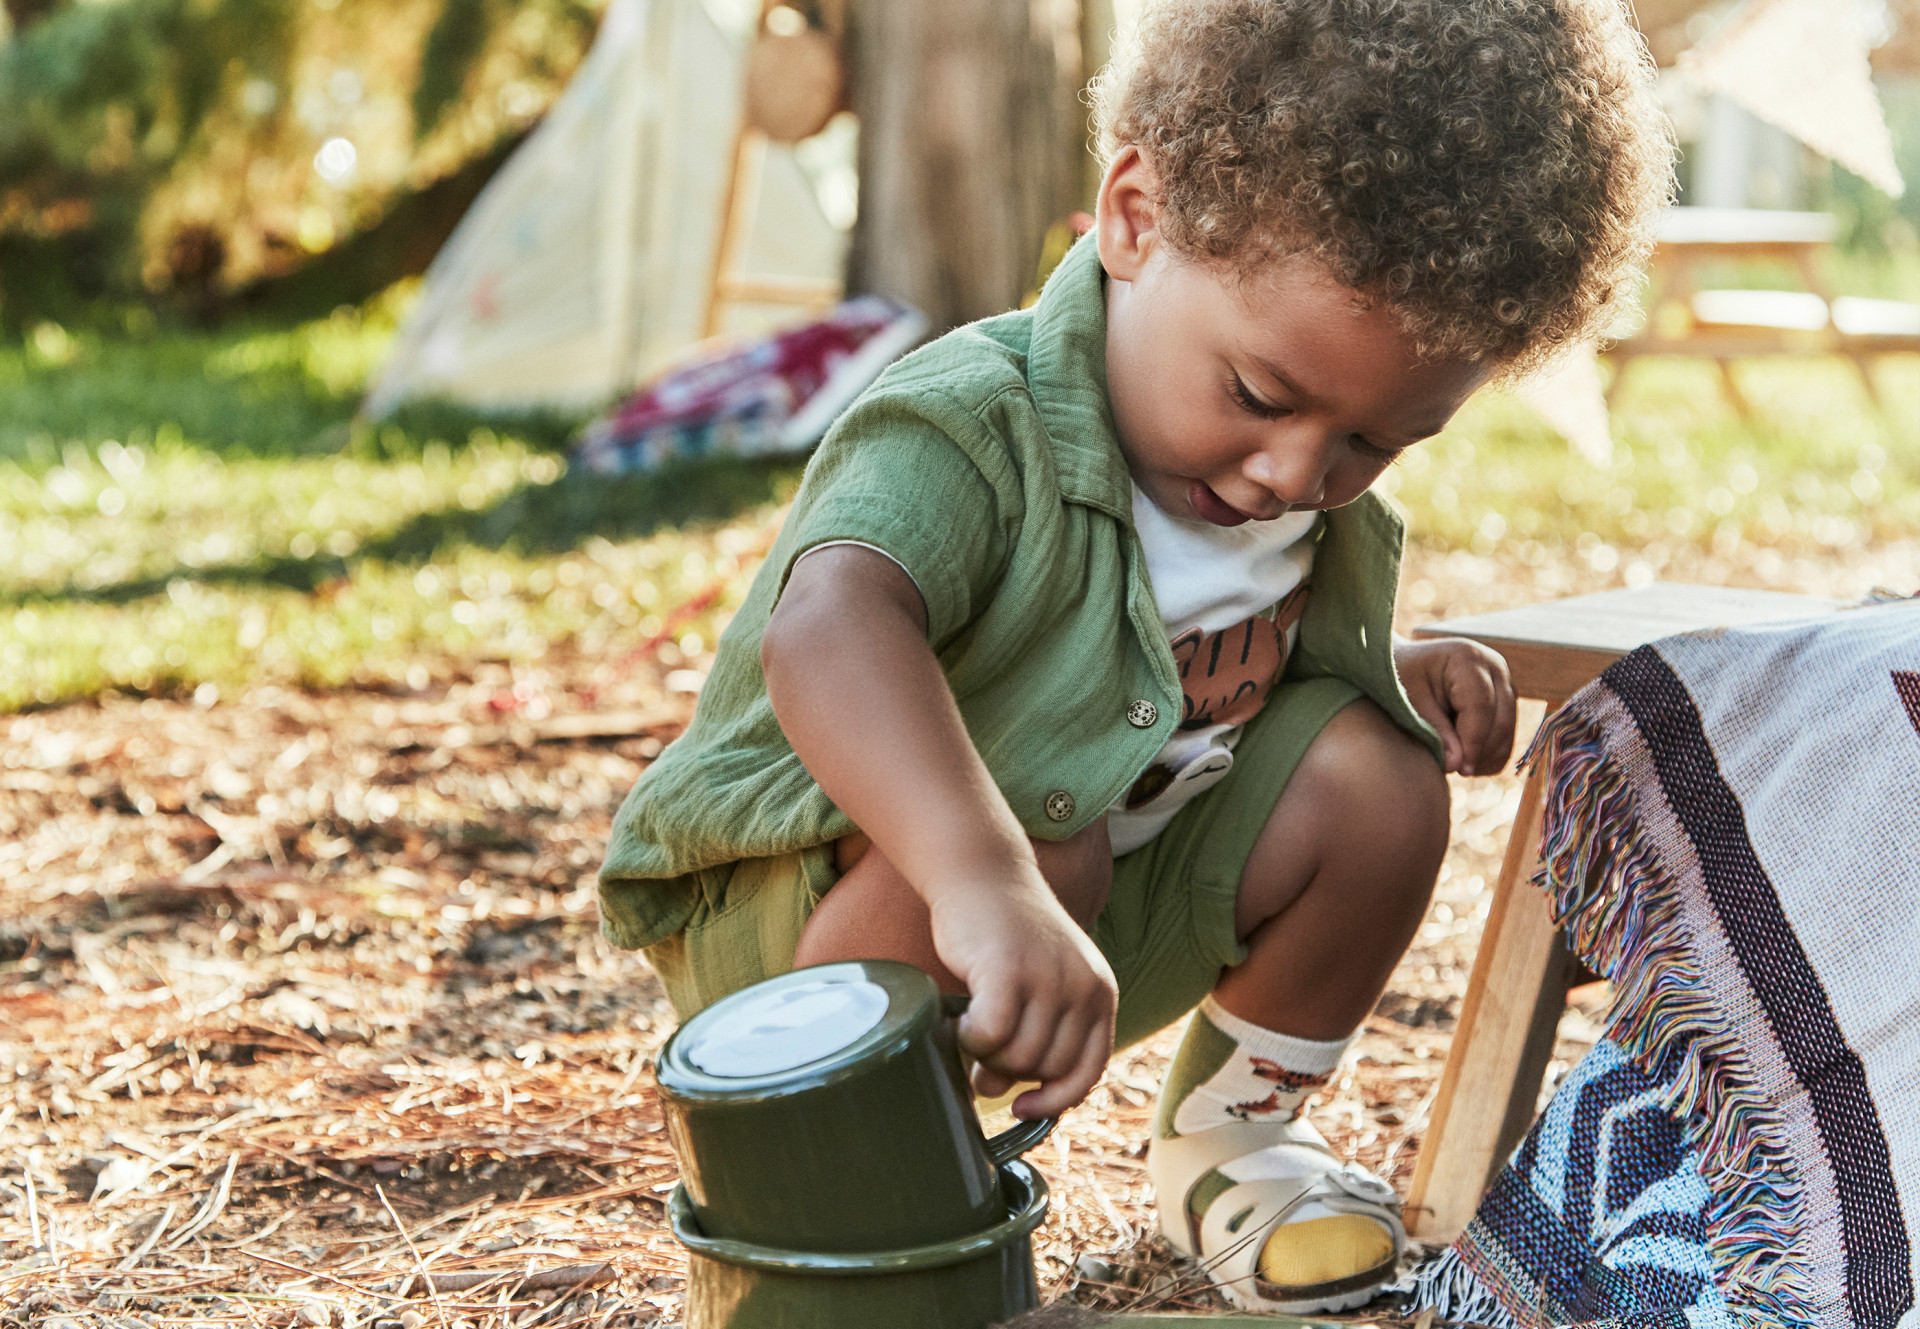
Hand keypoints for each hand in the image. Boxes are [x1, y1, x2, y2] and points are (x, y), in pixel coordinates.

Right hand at [928, 875, 1116, 1118]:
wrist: (984, 875)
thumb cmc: (1005, 937)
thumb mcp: (1044, 982)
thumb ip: (1039, 1033)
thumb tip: (1004, 1094)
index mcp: (1099, 993)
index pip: (1089, 1069)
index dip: (1056, 1099)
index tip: (1024, 1107)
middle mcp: (1082, 987)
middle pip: (1047, 1069)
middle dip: (1010, 1074)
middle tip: (981, 1059)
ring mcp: (1048, 978)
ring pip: (1018, 1058)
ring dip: (986, 1058)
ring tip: (971, 1033)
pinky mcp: (1009, 970)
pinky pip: (990, 1036)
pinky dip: (970, 1041)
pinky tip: (960, 1023)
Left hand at [1393, 637, 1516, 775]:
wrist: (1405, 666)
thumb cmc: (1401, 679)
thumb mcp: (1411, 702)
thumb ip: (1435, 732)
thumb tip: (1457, 765)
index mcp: (1468, 658)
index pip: (1481, 706)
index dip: (1473, 742)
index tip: (1459, 769)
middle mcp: (1494, 668)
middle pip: (1500, 721)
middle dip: (1478, 752)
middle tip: (1451, 770)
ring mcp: (1505, 685)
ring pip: (1507, 733)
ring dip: (1483, 757)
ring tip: (1452, 764)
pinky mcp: (1506, 703)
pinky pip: (1506, 740)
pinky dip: (1488, 757)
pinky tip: (1462, 760)